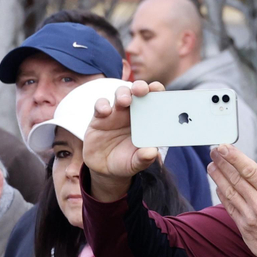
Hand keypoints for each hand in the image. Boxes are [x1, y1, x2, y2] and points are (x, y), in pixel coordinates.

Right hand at [81, 80, 167, 202]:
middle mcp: (132, 112)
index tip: (158, 89)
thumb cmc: (126, 162)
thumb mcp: (135, 163)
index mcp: (146, 119)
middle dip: (140, 87)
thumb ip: (144, 158)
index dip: (156, 91)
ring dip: (123, 94)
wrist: (105, 169)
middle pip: (137, 92)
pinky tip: (105, 111)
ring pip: (120, 95)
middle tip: (141, 90)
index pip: (154, 99)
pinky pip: (100, 106)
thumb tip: (152, 153)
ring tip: (125, 101)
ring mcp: (115, 113)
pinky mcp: (99, 118)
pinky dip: (102, 105)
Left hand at [208, 144, 256, 256]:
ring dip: (218, 177)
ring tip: (211, 165)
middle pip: (236, 179)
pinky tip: (218, 185)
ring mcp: (249, 216)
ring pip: (229, 191)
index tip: (224, 147)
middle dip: (222, 162)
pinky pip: (229, 206)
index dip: (234, 157)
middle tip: (214, 151)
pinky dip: (222, 194)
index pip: (249, 170)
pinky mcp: (243, 226)